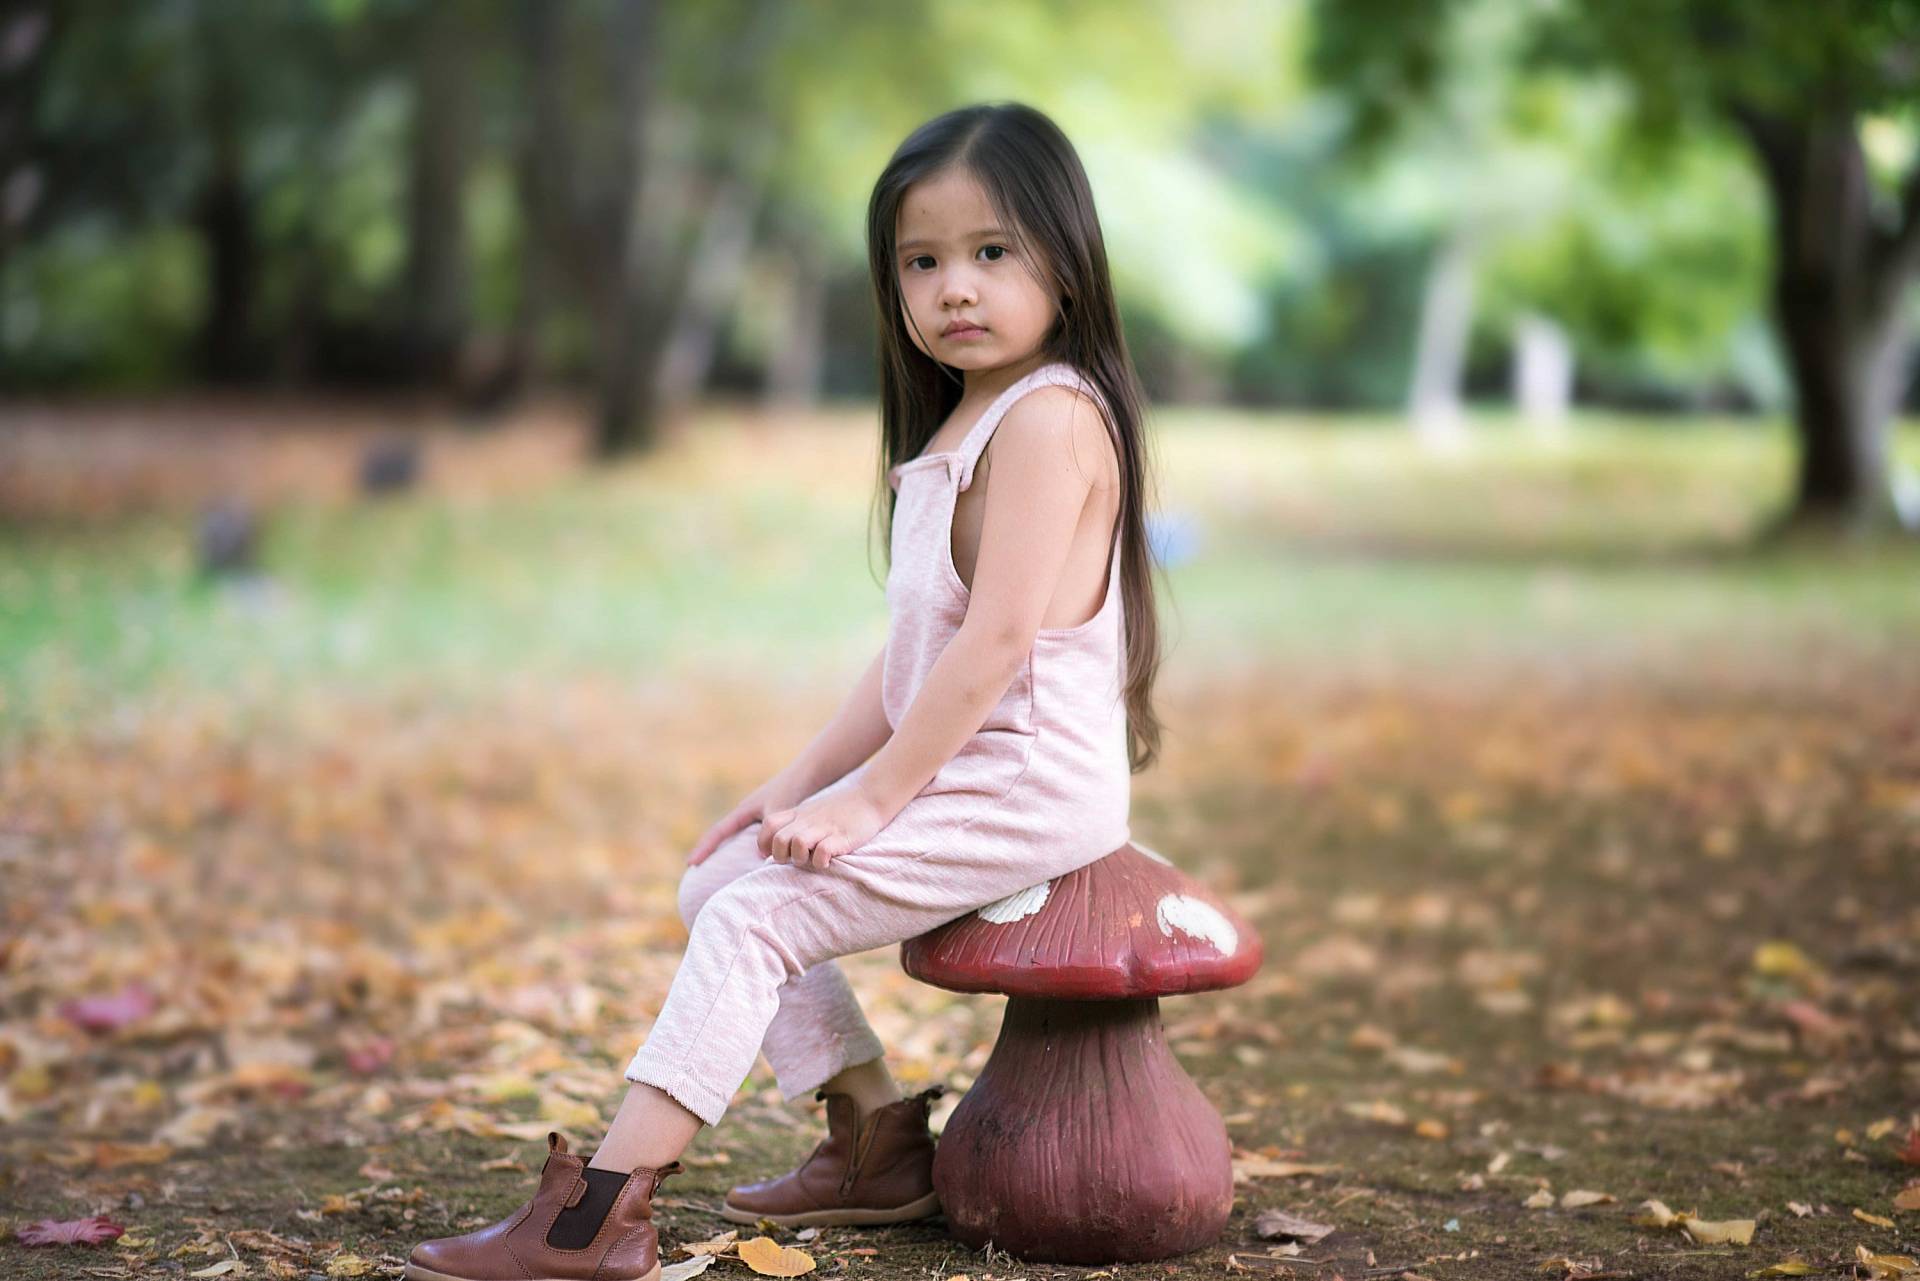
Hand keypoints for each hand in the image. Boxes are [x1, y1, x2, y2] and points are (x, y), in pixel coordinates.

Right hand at [685, 767, 813, 865]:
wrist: (806, 775)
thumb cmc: (792, 789)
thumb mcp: (778, 809)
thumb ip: (771, 831)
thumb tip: (760, 854)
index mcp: (743, 810)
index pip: (718, 832)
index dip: (704, 848)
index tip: (691, 864)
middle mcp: (747, 814)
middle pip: (722, 835)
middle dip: (709, 851)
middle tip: (695, 870)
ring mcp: (757, 816)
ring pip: (737, 838)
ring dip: (726, 852)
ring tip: (717, 871)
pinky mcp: (769, 820)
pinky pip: (753, 839)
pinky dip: (749, 851)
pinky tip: (751, 863)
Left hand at [760, 785, 891, 871]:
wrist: (871, 797)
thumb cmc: (841, 809)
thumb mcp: (813, 810)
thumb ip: (796, 823)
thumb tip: (779, 843)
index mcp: (799, 813)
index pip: (769, 824)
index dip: (764, 842)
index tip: (770, 853)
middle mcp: (808, 820)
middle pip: (780, 838)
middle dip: (780, 856)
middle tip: (792, 860)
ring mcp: (825, 827)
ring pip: (798, 843)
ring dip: (800, 858)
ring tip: (810, 860)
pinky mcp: (842, 836)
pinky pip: (823, 852)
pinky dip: (821, 862)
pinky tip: (827, 863)